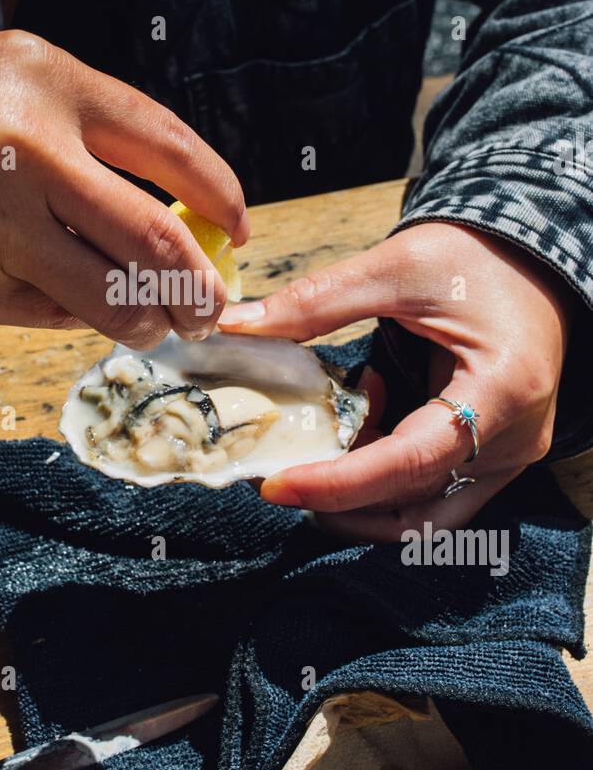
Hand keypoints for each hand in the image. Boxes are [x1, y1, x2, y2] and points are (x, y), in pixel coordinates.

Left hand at [219, 222, 573, 538]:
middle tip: (278, 476)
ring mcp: (510, 456)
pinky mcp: (495, 457)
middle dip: (340, 505)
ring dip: (361, 498)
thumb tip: (239, 325)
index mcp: (501, 389)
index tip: (276, 484)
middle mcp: (515, 439)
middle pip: (416, 506)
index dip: (338, 483)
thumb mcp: (396, 267)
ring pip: (423, 514)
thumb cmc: (474, 256)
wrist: (531, 257)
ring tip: (323, 443)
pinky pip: (433, 493)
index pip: (411, 462)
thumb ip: (317, 301)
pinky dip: (384, 477)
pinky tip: (365, 422)